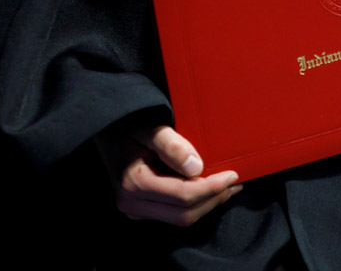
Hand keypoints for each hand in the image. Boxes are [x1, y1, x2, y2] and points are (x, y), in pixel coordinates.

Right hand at [95, 121, 241, 226]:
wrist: (105, 127)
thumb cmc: (128, 123)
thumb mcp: (150, 127)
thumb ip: (172, 145)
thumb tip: (196, 168)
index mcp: (134, 183)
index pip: (183, 196)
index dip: (212, 188)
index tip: (233, 175)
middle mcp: (131, 203)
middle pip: (184, 214)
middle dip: (213, 200)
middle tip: (234, 183)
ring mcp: (134, 209)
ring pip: (180, 218)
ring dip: (207, 204)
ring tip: (227, 188)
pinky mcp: (140, 208)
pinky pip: (173, 214)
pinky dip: (195, 204)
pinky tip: (209, 190)